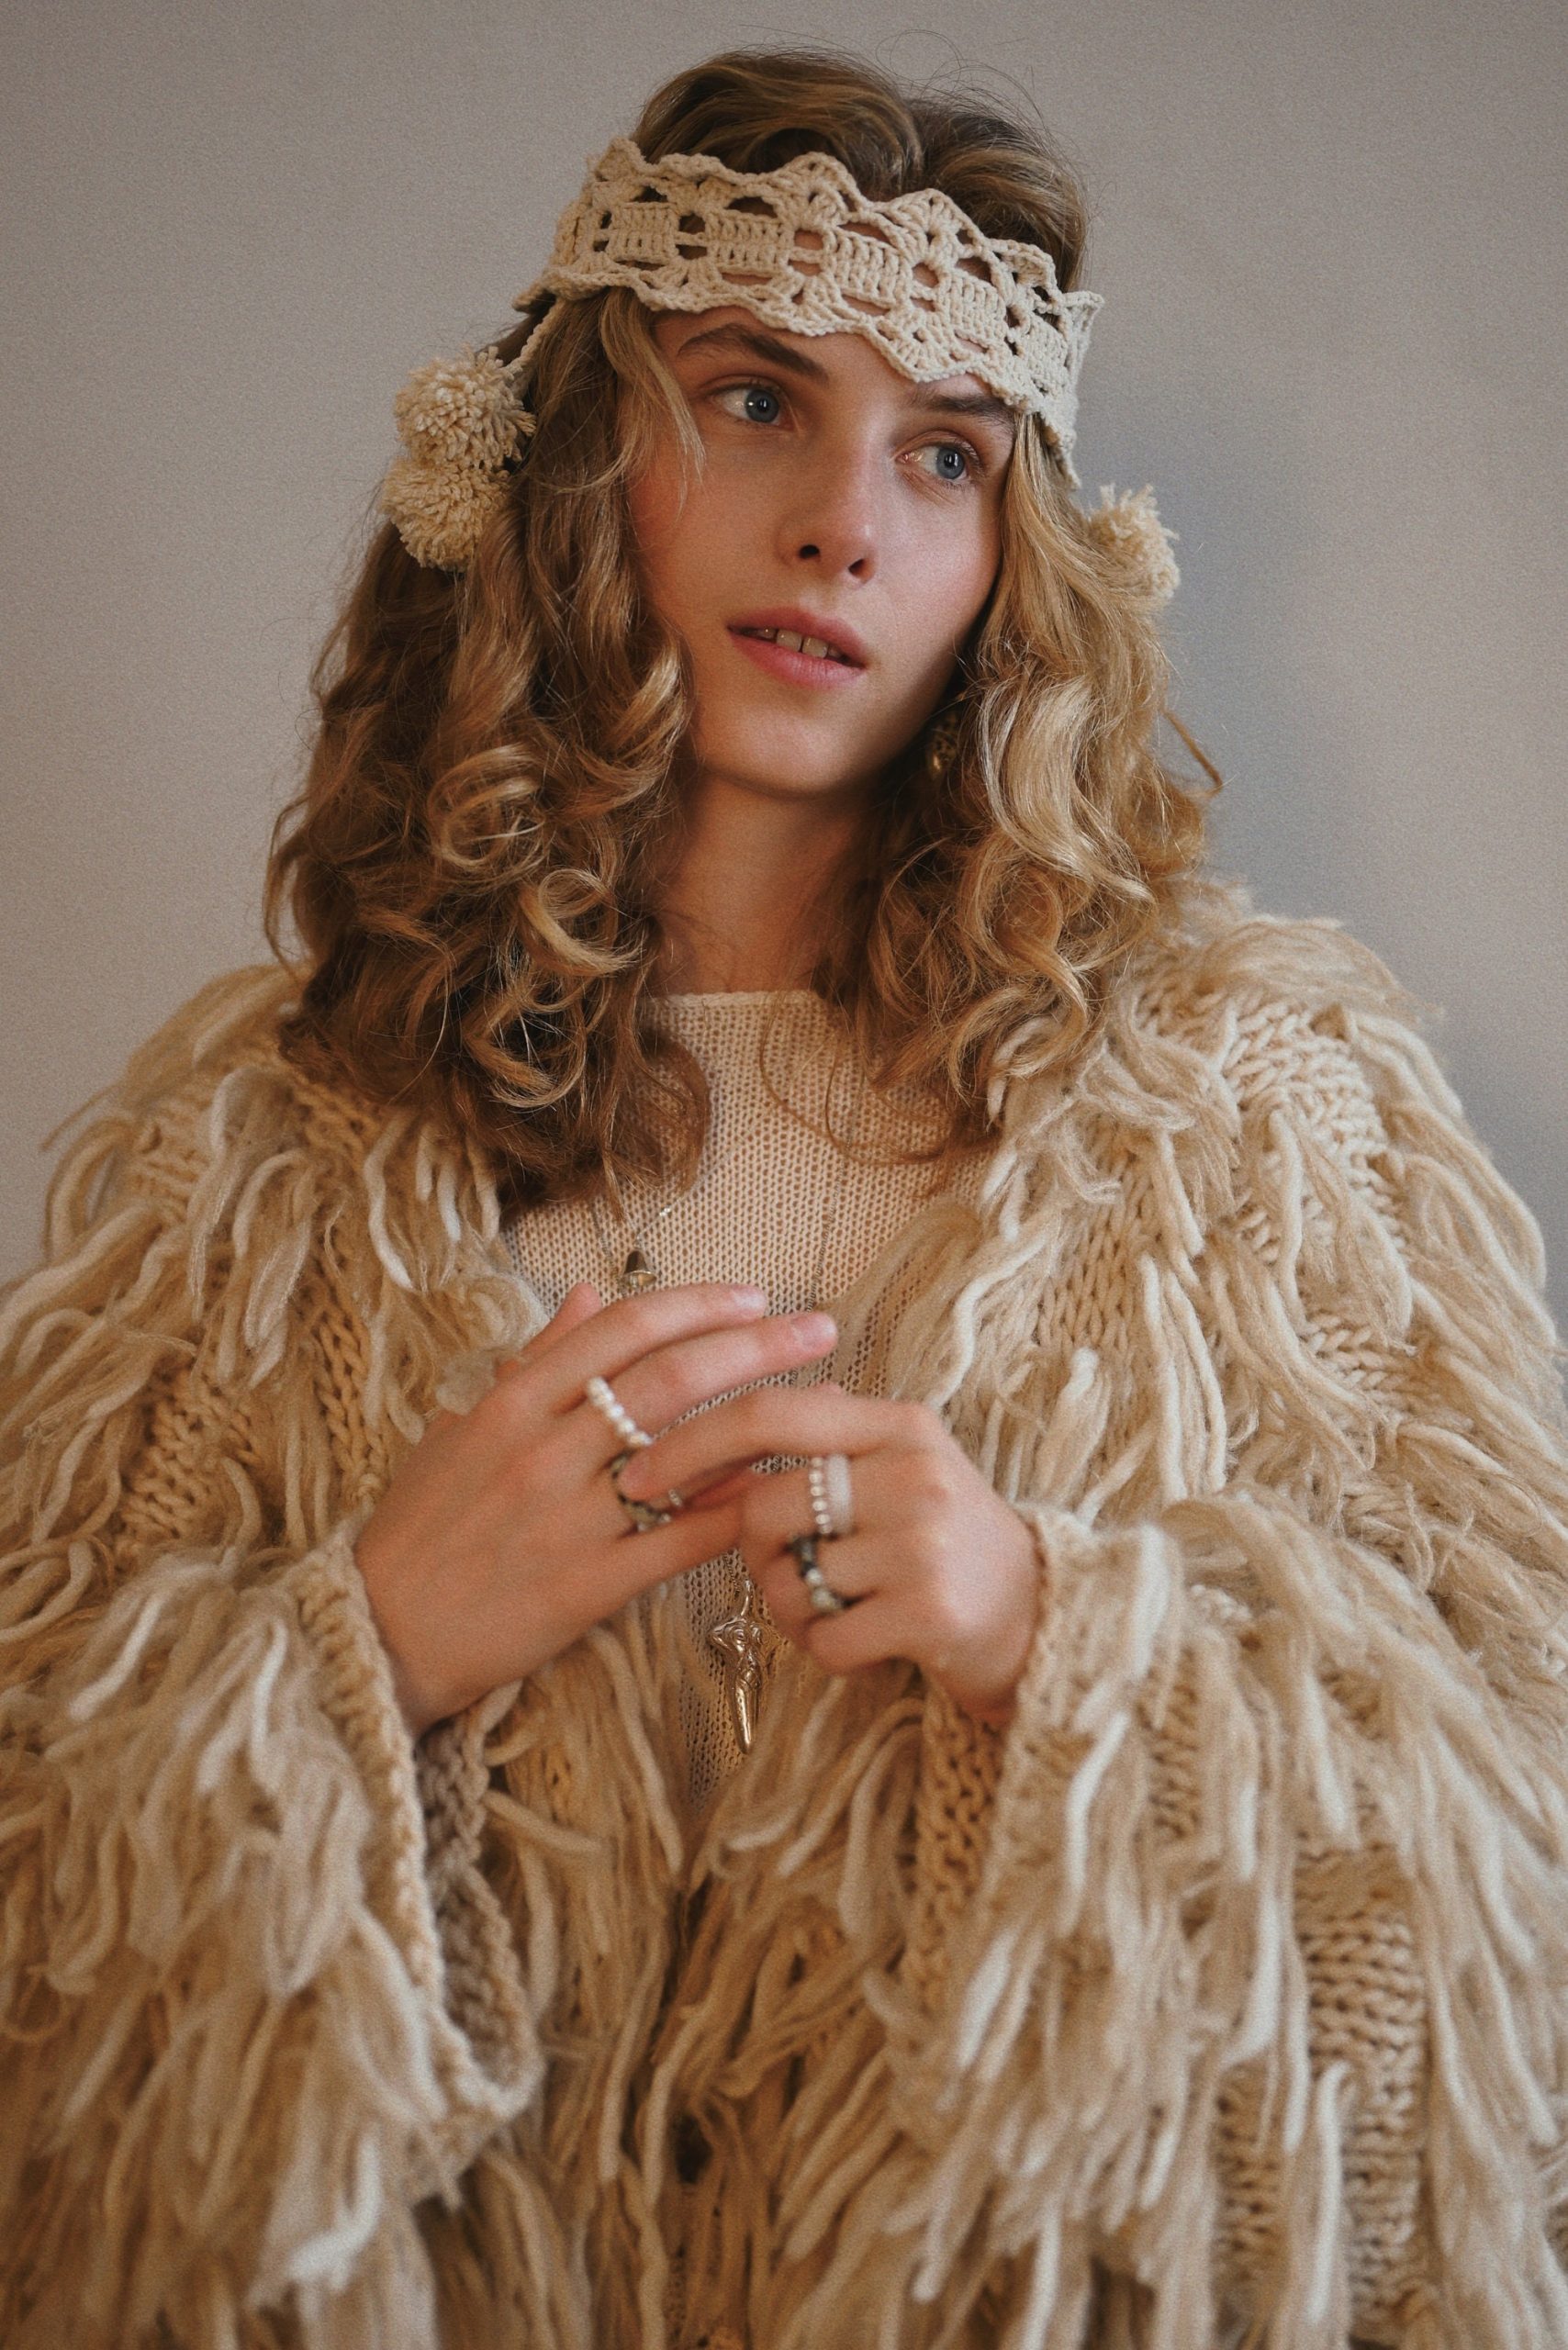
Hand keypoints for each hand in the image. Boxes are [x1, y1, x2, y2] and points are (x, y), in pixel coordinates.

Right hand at [355, 1281, 839, 1735]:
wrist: (379, 1633)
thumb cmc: (421, 1526)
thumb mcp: (461, 1427)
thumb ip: (534, 1361)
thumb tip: (591, 1294)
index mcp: (511, 1403)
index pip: (621, 1330)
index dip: (696, 1305)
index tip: (753, 1297)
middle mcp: (542, 1452)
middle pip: (668, 1379)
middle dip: (756, 1345)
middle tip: (818, 1328)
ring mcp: (567, 1520)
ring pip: (684, 1454)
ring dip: (762, 1421)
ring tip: (821, 1402)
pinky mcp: (587, 1587)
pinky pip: (681, 1540)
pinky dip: (736, 1508)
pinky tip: (781, 1488)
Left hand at [614, 1381, 1042, 1724]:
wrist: (1044, 1620)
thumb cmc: (952, 1541)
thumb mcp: (907, 1465)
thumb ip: (837, 1430)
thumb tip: (769, 1394)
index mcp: (898, 1424)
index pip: (770, 1412)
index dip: (690, 1440)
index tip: (637, 1471)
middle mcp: (914, 1472)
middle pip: (765, 1502)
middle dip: (739, 1541)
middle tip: (746, 1558)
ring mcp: (923, 1542)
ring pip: (788, 1576)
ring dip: (790, 1605)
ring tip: (835, 1607)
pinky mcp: (931, 1613)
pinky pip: (824, 1636)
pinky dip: (825, 1650)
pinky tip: (862, 1645)